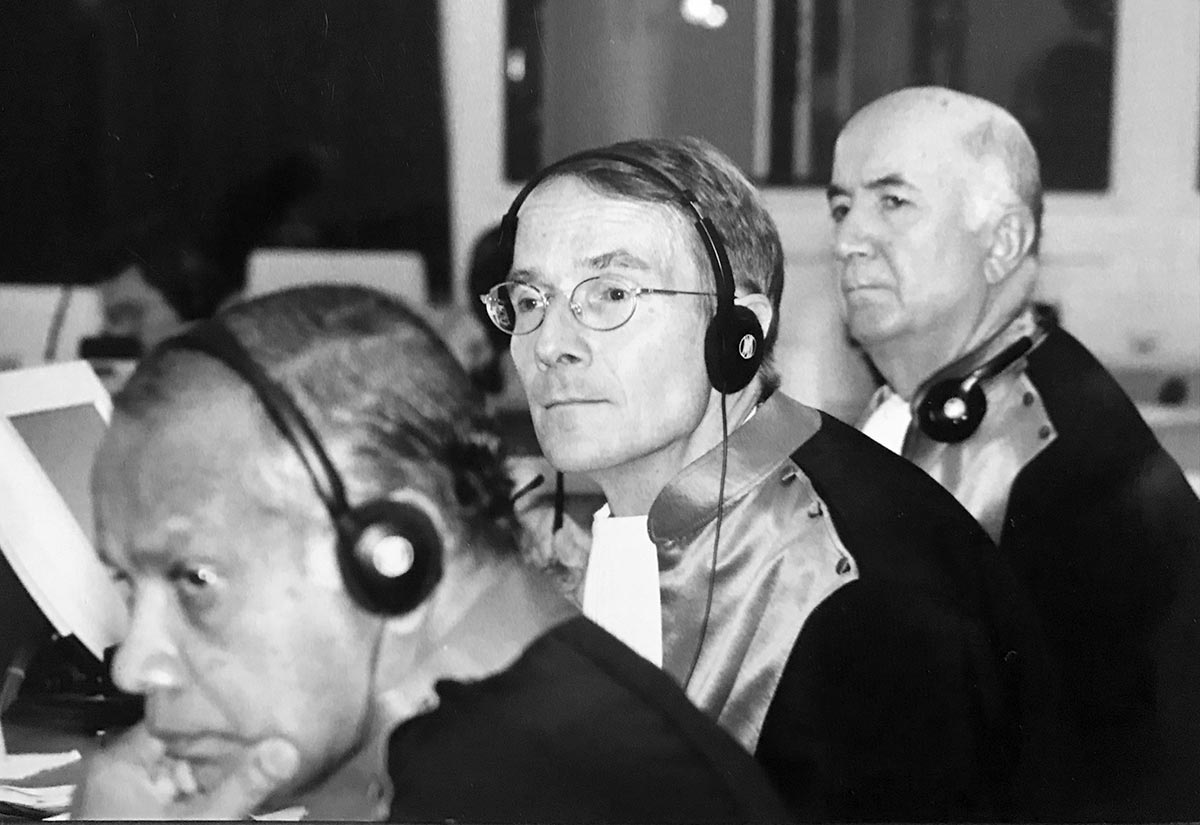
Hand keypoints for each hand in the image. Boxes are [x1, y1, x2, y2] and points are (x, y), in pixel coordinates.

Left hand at [71, 723, 298, 819]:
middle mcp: (125, 777)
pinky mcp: (151, 818)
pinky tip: (248, 793)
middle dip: (230, 748)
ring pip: (193, 777)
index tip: (256, 707)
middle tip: (272, 736)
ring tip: (268, 760)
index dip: (218, 714)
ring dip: (227, 775)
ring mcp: (136, 802)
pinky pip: (189, 799)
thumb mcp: (200, 820)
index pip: (176, 717)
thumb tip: (287, 751)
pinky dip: (215, 798)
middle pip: (188, 748)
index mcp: (122, 763)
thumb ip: (244, 786)